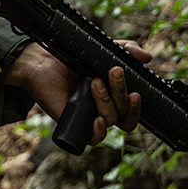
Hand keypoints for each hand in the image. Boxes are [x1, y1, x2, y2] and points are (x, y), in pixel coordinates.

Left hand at [6, 40, 151, 145]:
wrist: (41, 60)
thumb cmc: (72, 56)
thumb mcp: (103, 49)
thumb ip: (126, 50)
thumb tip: (147, 57)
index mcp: (113, 95)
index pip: (133, 110)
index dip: (138, 106)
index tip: (137, 91)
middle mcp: (103, 108)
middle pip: (123, 113)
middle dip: (121, 91)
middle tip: (114, 71)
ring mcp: (89, 116)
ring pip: (110, 120)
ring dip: (106, 101)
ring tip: (94, 82)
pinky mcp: (74, 122)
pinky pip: (92, 139)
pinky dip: (98, 132)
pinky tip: (97, 119)